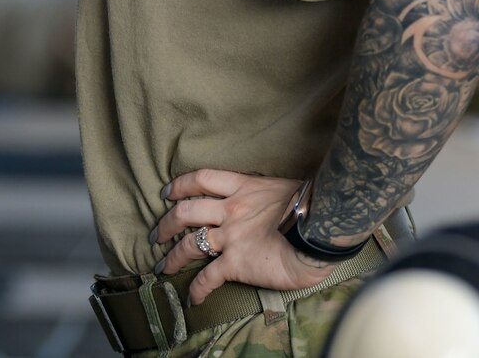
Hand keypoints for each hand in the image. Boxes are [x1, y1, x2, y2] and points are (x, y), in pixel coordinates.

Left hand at [151, 169, 337, 302]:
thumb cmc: (310, 208)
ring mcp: (231, 236)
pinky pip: (209, 277)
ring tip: (164, 266)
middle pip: (186, 211)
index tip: (168, 192)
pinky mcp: (237, 263)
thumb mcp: (282, 188)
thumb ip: (264, 193)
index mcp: (242, 188)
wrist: (320, 232)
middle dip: (167, 222)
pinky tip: (193, 297)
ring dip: (173, 256)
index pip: (201, 179)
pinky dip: (198, 288)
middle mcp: (231, 210)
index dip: (180, 185)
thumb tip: (263, 197)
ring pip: (190, 244)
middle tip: (158, 233)